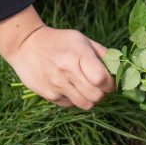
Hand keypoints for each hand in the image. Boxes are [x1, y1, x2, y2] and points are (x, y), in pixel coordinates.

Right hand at [0, 7, 114, 109]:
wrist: (26, 45)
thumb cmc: (59, 41)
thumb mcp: (82, 40)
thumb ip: (102, 53)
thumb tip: (120, 66)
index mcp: (78, 56)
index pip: (102, 79)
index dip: (111, 83)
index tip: (109, 79)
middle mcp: (67, 72)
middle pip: (96, 96)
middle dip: (103, 93)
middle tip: (100, 85)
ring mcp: (57, 85)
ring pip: (86, 105)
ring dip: (91, 99)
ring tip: (88, 88)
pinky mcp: (49, 95)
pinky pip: (71, 105)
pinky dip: (76, 100)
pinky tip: (72, 88)